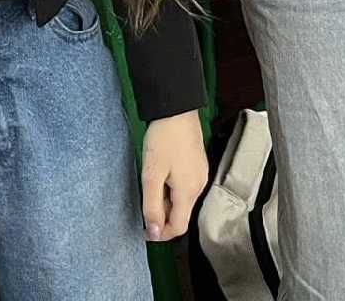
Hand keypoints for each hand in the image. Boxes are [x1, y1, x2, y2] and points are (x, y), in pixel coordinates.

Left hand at [140, 110, 208, 241]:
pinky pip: (186, 188)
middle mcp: (199, 186)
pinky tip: (162, 175)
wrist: (178, 110)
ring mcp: (201, 175)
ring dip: (167, 202)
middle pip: (182, 215)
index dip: (161, 233)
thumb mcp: (151, 175)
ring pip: (184, 201)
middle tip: (144, 201)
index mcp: (189, 191)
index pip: (179, 227)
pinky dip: (173, 190)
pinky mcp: (199, 165)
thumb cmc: (163, 140)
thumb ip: (152, 206)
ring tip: (152, 184)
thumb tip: (154, 233)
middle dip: (162, 216)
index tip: (143, 228)